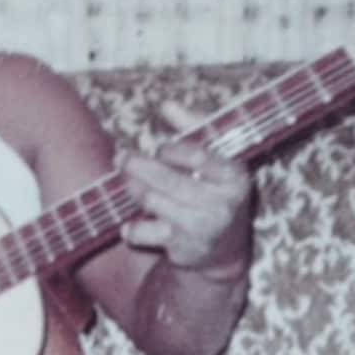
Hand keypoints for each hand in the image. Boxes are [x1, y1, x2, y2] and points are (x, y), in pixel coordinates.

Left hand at [118, 141, 252, 280]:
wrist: (226, 248)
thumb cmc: (216, 191)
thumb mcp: (214, 159)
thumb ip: (194, 128)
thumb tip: (167, 105)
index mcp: (235, 177)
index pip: (198, 156)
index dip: (172, 149)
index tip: (159, 146)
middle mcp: (223, 204)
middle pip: (168, 179)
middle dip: (137, 165)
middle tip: (120, 157)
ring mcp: (202, 228)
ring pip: (152, 201)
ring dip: (134, 189)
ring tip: (129, 183)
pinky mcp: (184, 249)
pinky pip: (141, 233)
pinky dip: (131, 228)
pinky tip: (131, 225)